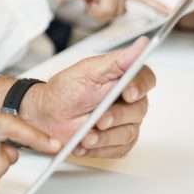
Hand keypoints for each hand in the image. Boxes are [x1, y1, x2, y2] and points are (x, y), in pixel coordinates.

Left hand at [20, 38, 155, 157]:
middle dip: (116, 116)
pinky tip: (85, 142)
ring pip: (128, 133)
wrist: (47, 114)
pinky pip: (118, 149)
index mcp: (123, 79)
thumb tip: (141, 45)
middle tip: (98, 119)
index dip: (140, 86)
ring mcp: (125, 123)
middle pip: (138, 110)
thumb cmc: (65, 90)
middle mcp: (128, 101)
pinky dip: (100, 148)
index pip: (145, 79)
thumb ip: (116, 61)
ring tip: (85, 134)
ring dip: (105, 136)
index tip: (128, 92)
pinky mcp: (118, 143)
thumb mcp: (87, 70)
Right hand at [36, 0, 168, 21]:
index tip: (170, 10)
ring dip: (96, 10)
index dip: (156, 4)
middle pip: (120, 11)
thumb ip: (110, 0)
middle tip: (89, 0)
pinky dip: (93, 9)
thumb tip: (120, 10)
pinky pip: (105, 10)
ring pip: (113, 12)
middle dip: (103, 10)